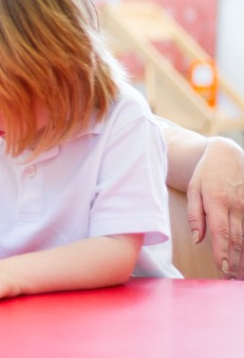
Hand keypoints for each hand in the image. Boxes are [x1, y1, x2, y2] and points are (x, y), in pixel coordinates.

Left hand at [187, 137, 243, 278]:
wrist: (227, 154)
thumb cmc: (206, 174)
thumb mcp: (193, 189)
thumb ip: (195, 215)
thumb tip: (197, 239)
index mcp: (217, 201)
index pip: (221, 232)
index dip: (222, 252)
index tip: (222, 268)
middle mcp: (237, 205)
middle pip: (238, 239)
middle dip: (236, 261)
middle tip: (231, 279)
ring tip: (240, 274)